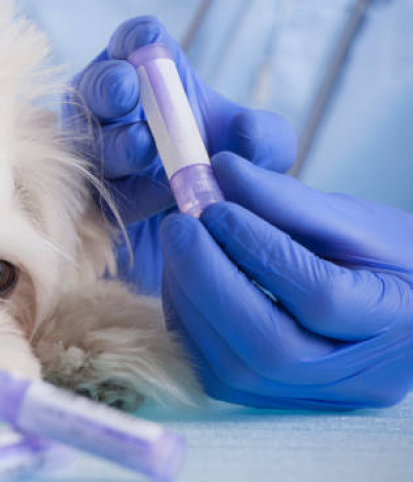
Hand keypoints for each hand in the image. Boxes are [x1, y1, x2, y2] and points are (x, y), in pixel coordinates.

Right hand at [67, 16, 295, 293]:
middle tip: (127, 89)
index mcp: (148, 78)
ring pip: (89, 141)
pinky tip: (153, 195)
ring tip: (143, 145)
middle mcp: (110, 110)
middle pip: (96, 85)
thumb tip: (245, 132)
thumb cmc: (224, 173)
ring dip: (114, 140)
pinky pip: (94, 194)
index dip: (136, 38)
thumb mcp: (260, 155)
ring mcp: (92, 155)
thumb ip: (266, 138)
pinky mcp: (88, 202)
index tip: (147, 41)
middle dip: (108, 84)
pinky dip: (123, 192)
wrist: (204, 236)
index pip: (133, 43)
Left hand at [161, 152, 412, 408]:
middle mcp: (358, 377)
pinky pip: (216, 373)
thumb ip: (288, 200)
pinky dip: (190, 323)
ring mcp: (313, 396)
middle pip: (269, 346)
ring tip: (180, 245)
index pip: (321, 296)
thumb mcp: (356, 221)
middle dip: (210, 279)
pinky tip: (182, 278)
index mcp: (396, 321)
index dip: (259, 250)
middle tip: (179, 226)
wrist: (402, 308)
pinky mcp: (273, 400)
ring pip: (234, 369)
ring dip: (191, 299)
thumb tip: (221, 170)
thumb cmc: (389, 259)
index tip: (217, 206)